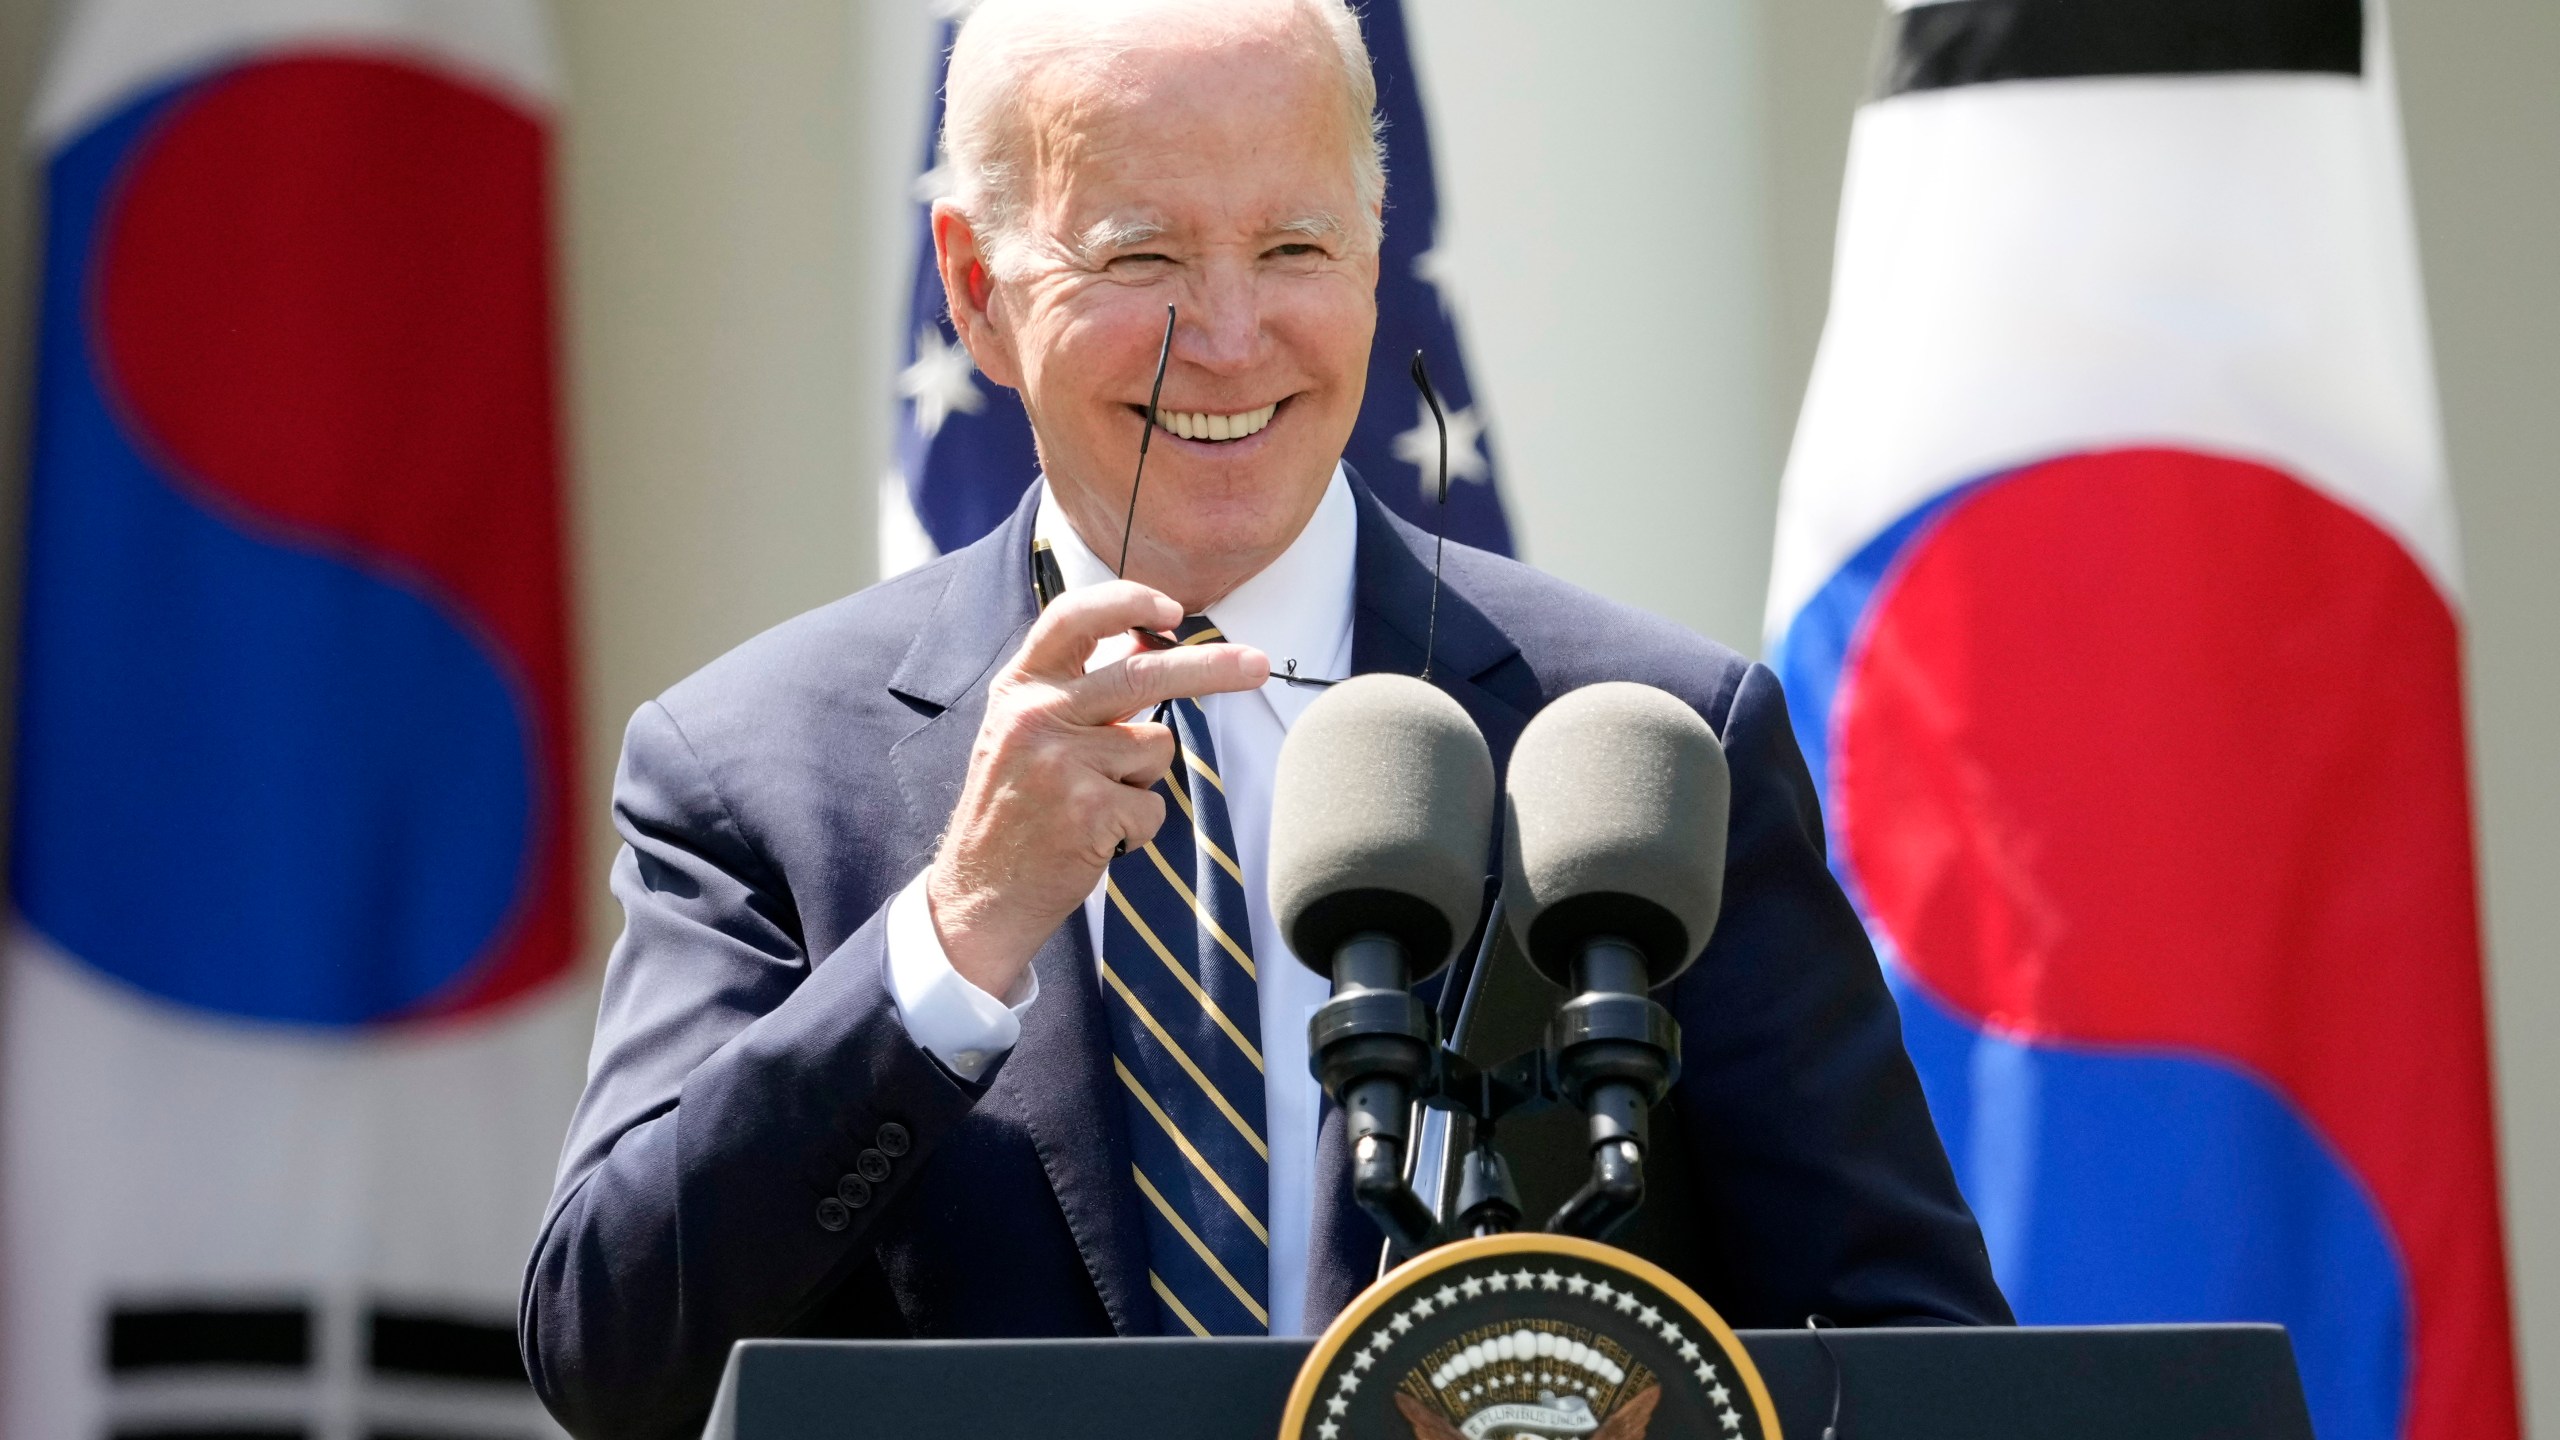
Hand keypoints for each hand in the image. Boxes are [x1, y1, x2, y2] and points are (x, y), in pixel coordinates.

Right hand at [925, 581, 1268, 999]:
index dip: (1128, 602)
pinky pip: (1154, 805)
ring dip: (1144, 779)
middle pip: (1142, 673)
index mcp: (1020, 688)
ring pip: (1156, 747)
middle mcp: (1036, 716)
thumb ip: (1078, 689)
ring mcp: (1062, 763)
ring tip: (1096, 805)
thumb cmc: (1013, 811)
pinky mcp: (1089, 810)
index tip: (1172, 610)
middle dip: (1213, 667)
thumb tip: (1148, 645)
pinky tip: (1098, 839)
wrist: (979, 895)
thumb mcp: (1025, 733)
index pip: (1074, 617)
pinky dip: (1140, 827)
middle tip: (1259, 665)